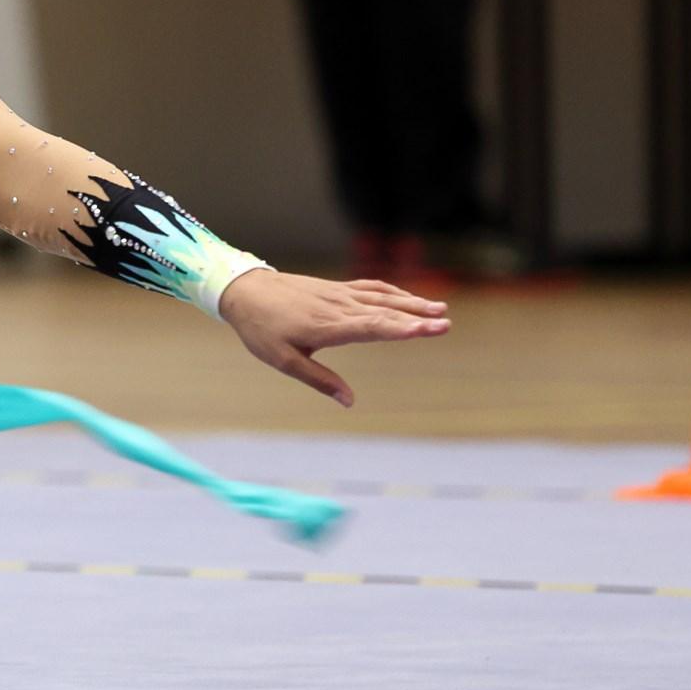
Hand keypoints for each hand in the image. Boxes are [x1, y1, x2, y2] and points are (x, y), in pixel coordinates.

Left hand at [216, 269, 449, 407]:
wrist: (244, 290)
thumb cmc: (261, 329)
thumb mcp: (283, 361)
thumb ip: (319, 379)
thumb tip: (349, 401)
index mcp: (327, 326)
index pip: (372, 326)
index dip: (401, 328)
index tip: (426, 329)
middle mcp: (338, 307)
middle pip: (384, 312)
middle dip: (416, 317)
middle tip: (446, 323)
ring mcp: (338, 294)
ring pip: (381, 297)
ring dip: (411, 302)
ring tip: (439, 309)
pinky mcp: (336, 288)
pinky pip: (370, 288)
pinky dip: (393, 292)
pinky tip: (408, 298)